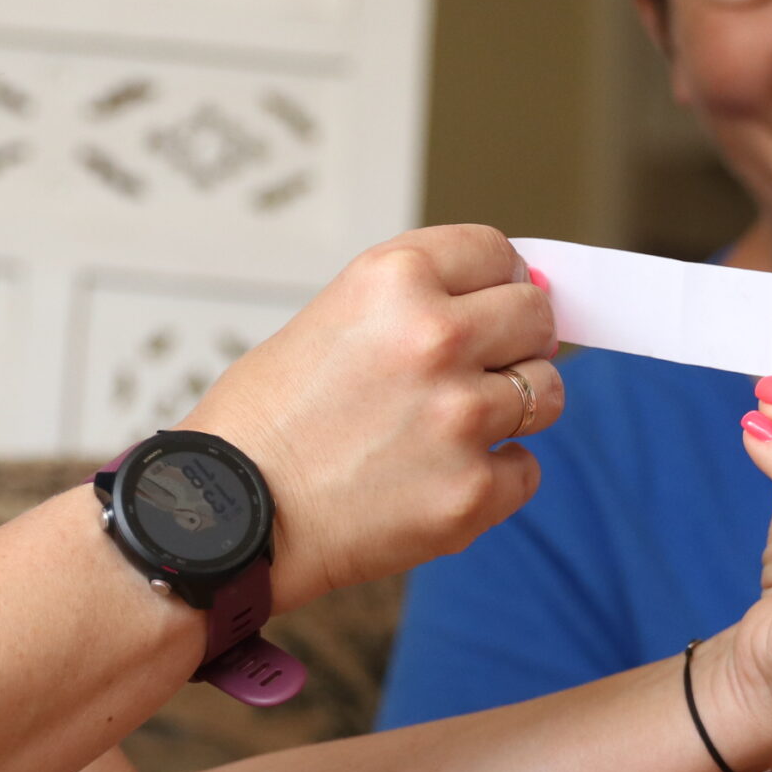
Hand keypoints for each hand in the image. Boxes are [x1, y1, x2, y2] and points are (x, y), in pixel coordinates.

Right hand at [181, 226, 559, 611]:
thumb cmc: (268, 422)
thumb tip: (530, 291)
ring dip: (513, 410)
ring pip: (547, 393)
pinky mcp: (471, 491)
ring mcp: (459, 417)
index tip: (489, 303)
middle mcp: (435, 338)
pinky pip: (526, 470)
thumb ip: (425, 301)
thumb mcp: (334, 319)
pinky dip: (493, 479)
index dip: (498, 281)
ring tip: (447, 429)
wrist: (223, 517)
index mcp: (394, 280)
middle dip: (518, 341)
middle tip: (475, 370)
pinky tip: (432, 480)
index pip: (498, 253)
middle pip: (536, 317)